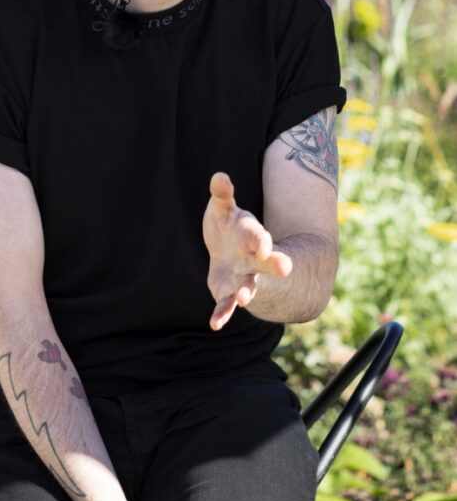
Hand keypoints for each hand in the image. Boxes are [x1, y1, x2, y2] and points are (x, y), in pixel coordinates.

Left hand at [202, 172, 292, 330]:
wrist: (227, 251)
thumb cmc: (228, 225)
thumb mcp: (223, 208)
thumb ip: (222, 194)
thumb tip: (219, 176)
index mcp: (252, 236)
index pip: (260, 237)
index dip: (263, 239)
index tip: (265, 243)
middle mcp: (252, 259)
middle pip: (267, 262)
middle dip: (276, 264)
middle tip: (286, 268)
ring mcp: (243, 277)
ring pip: (249, 286)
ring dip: (247, 292)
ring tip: (244, 300)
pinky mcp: (228, 292)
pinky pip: (226, 304)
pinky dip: (222, 313)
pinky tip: (215, 324)